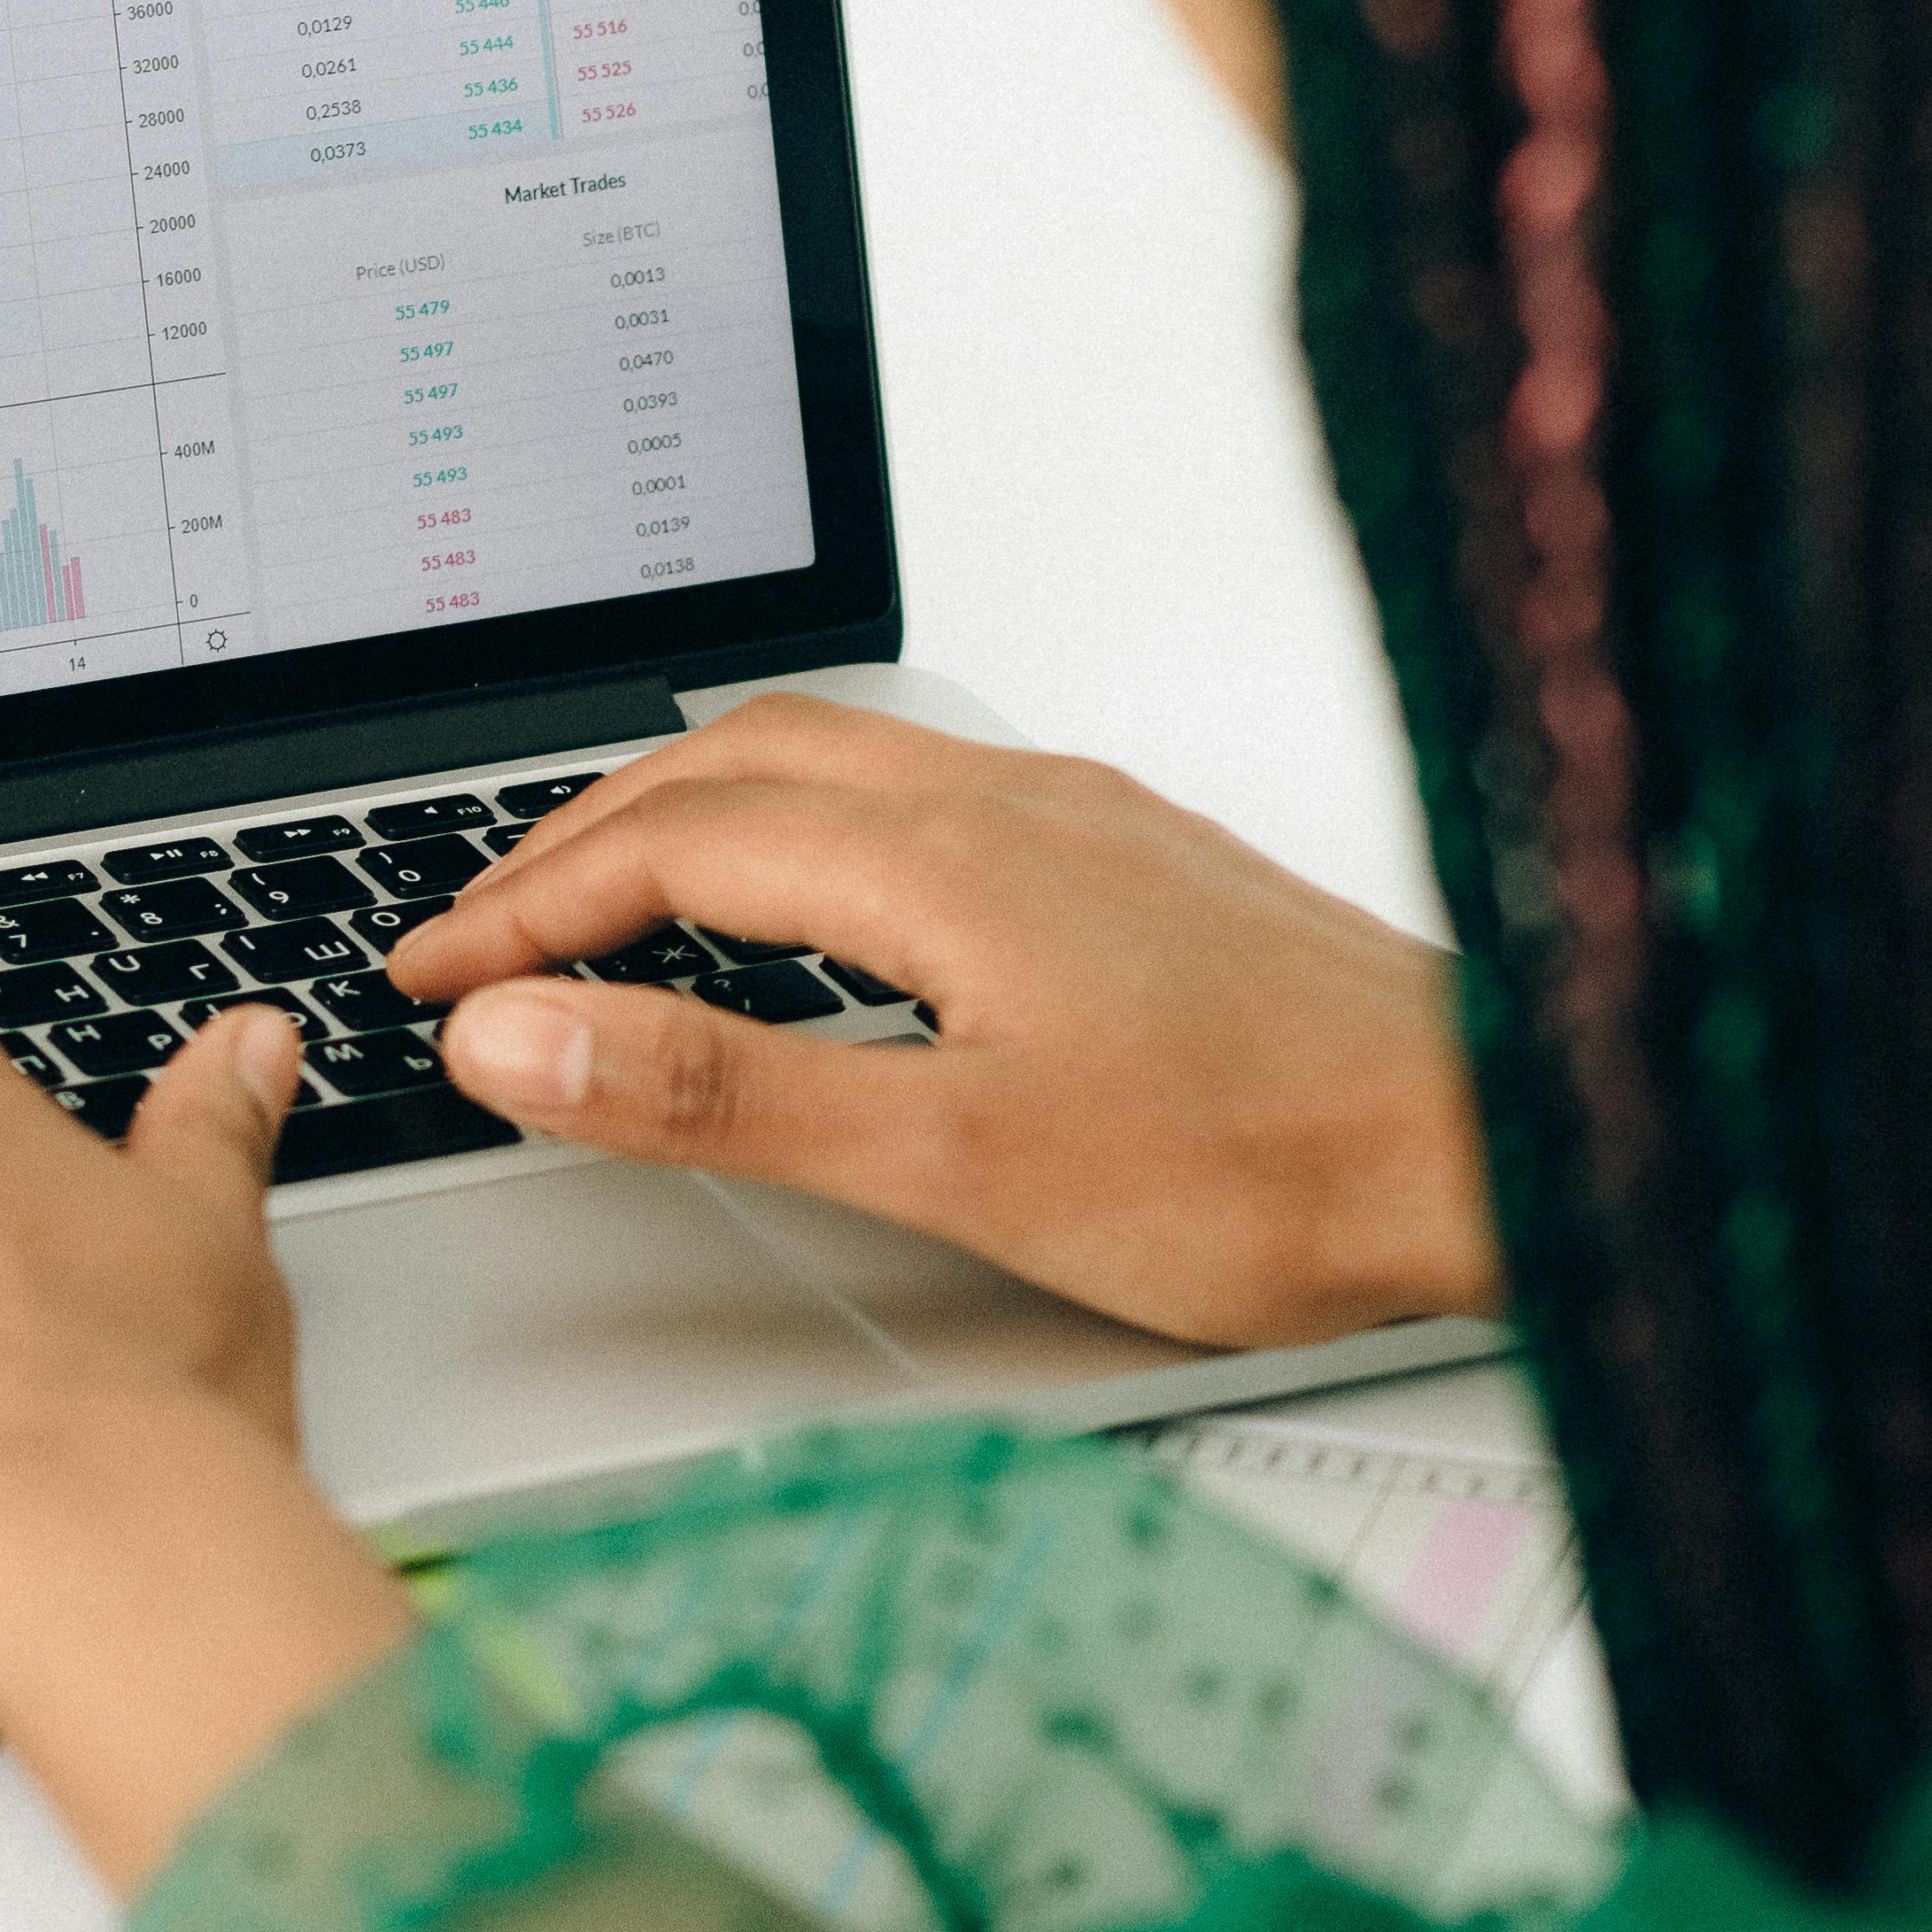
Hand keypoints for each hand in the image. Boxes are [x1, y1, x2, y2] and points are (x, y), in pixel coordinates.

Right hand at [385, 696, 1499, 1348]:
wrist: (1500, 1145)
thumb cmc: (1272, 1167)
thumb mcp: (949, 1157)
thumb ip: (719, 1090)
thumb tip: (524, 1034)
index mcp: (941, 858)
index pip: (668, 843)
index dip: (523, 907)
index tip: (431, 975)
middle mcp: (1008, 803)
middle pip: (732, 765)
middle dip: (581, 837)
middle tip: (480, 929)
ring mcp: (1081, 820)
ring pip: (830, 765)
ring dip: (690, 815)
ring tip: (608, 899)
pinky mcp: (1136, 861)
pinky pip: (917, 795)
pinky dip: (801, 829)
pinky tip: (820, 907)